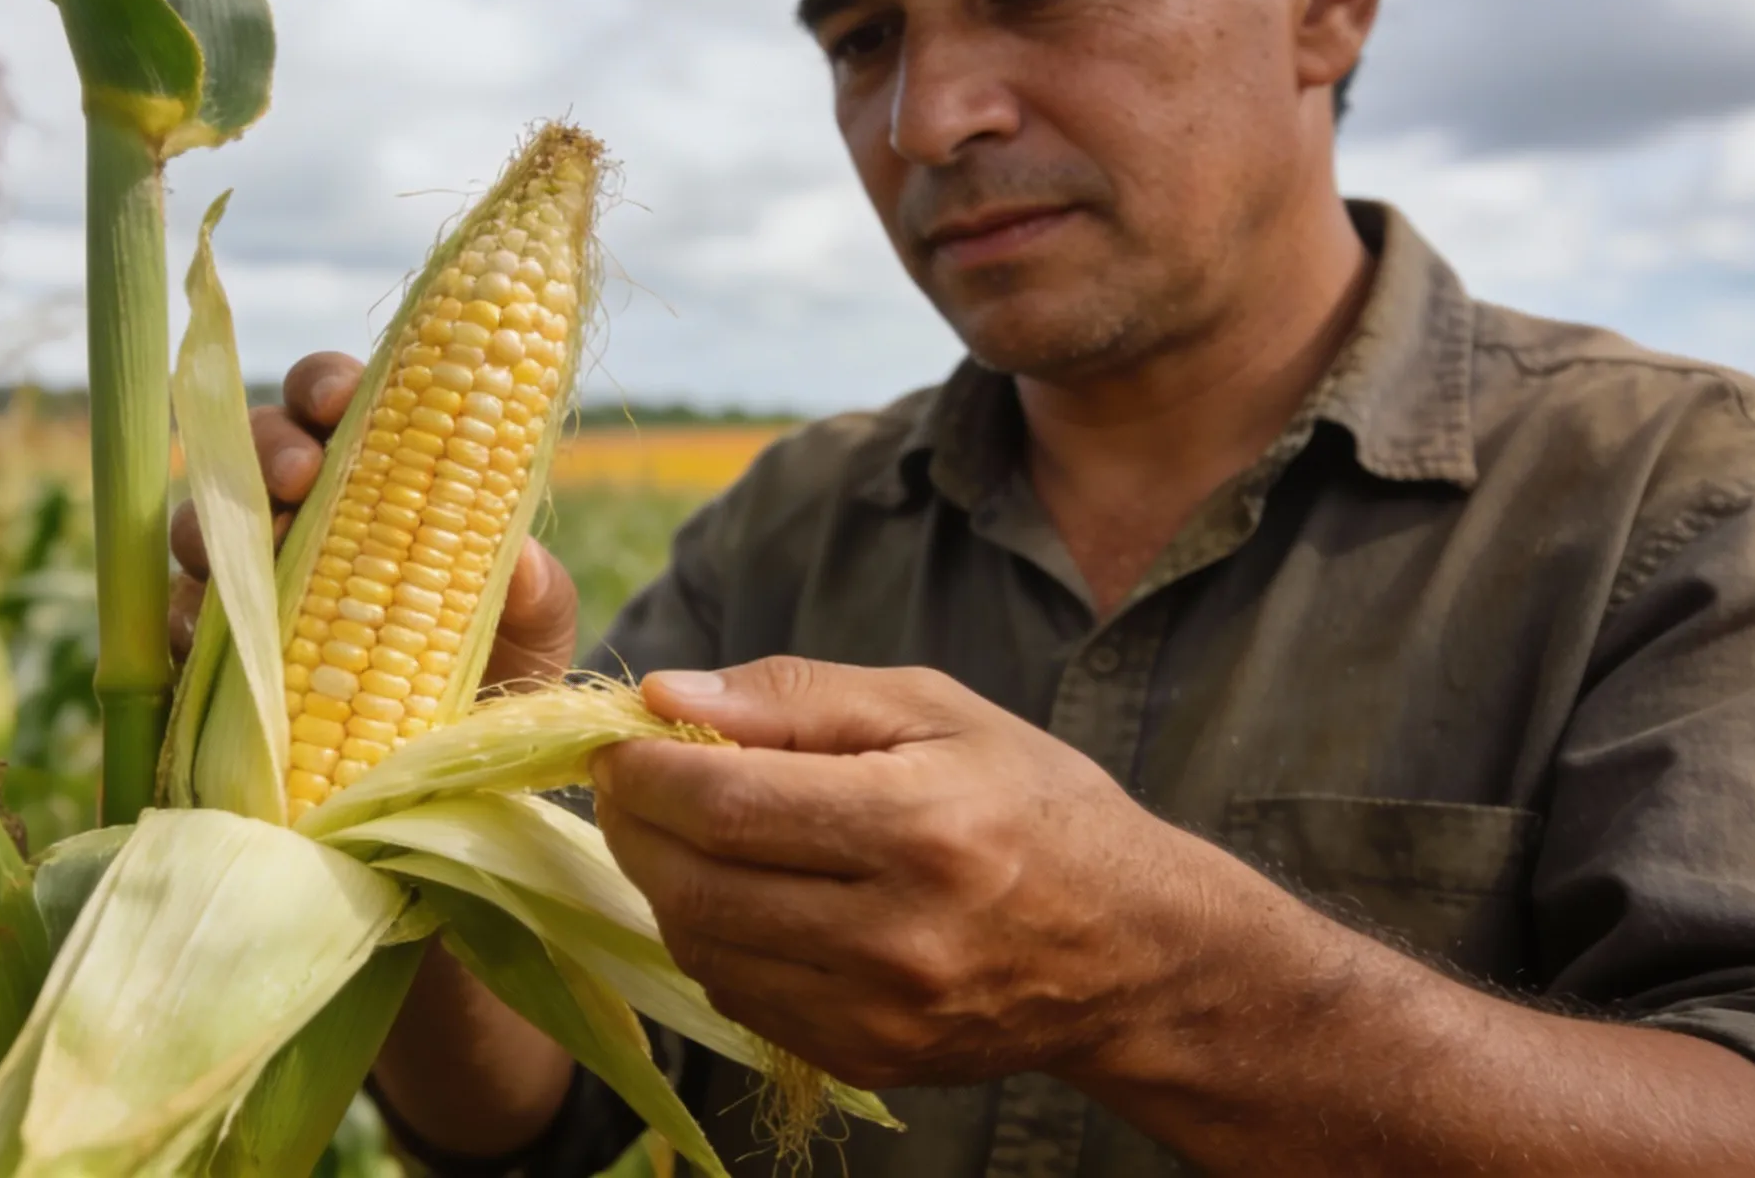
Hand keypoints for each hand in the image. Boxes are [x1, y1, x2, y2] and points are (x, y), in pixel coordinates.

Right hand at [167, 350, 581, 687]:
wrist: (463, 760)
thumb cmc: (502, 663)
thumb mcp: (538, 626)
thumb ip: (535, 589)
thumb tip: (516, 561)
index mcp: (380, 473)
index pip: (338, 400)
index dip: (327, 385)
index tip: (342, 401)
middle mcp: (306, 512)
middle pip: (257, 444)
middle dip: (271, 447)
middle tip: (301, 479)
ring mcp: (253, 577)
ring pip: (202, 521)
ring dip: (219, 526)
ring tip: (265, 553)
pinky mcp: (218, 648)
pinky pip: (177, 619)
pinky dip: (188, 620)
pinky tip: (213, 633)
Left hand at [591, 658, 1217, 1091]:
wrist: (1131, 949)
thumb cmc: (1033, 804)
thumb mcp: (935, 710)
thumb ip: (797, 696)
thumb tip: (666, 693)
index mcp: (919, 827)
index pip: (727, 802)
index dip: (647, 769)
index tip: (622, 738)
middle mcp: (897, 934)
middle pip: (699, 883)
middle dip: (637, 825)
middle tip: (630, 782)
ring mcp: (880, 1013)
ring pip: (704, 948)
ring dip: (663, 883)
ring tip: (678, 832)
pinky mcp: (867, 1060)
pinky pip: (739, 998)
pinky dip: (711, 939)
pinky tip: (735, 893)